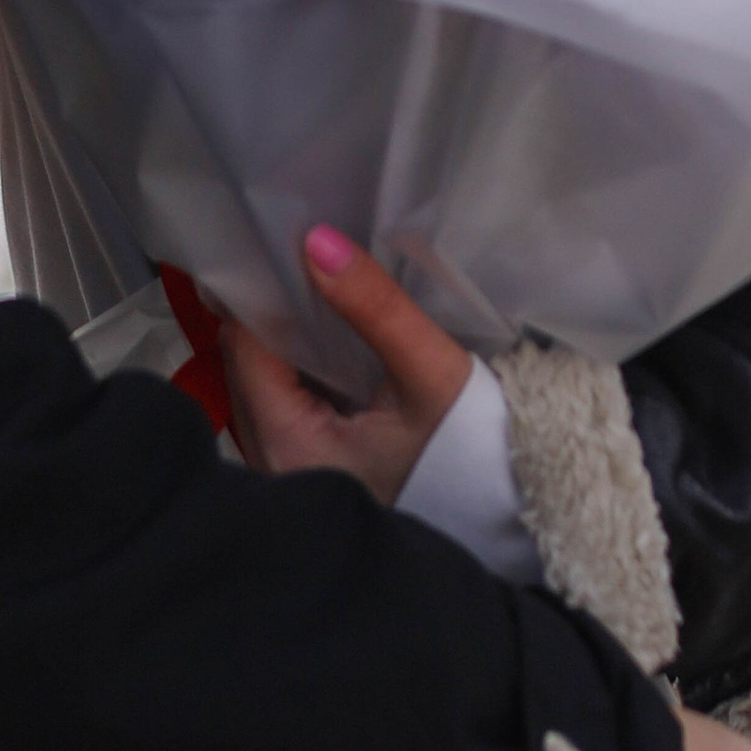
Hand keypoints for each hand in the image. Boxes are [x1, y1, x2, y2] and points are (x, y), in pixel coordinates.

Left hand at [213, 226, 471, 504]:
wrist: (507, 508)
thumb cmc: (472, 452)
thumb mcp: (431, 372)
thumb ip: (375, 306)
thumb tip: (317, 241)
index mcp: (288, 447)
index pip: (245, 349)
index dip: (258, 293)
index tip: (282, 245)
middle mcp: (271, 465)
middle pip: (243, 365)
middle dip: (267, 310)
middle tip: (296, 253)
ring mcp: (286, 470)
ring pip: (259, 382)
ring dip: (280, 337)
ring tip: (310, 284)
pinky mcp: (307, 467)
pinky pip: (280, 402)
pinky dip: (295, 367)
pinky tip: (322, 334)